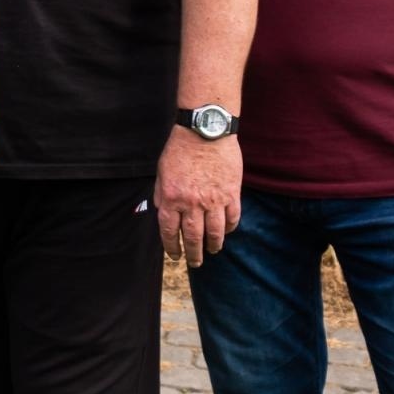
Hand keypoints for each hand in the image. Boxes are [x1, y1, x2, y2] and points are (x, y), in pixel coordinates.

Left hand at [154, 129, 240, 267]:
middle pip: (193, 238)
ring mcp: (213, 200)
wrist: (204, 131)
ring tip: (212, 251)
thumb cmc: (180, 150)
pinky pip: (232, 218)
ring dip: (213, 246)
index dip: (171, 248)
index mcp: (171, 198)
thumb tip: (163, 216)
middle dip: (193, 254)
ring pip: (214, 233)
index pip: (169, 232)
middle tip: (195, 262)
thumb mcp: (161, 173)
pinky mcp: (231, 194)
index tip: (175, 256)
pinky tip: (226, 232)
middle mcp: (191, 203)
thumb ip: (162, 196)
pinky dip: (229, 228)